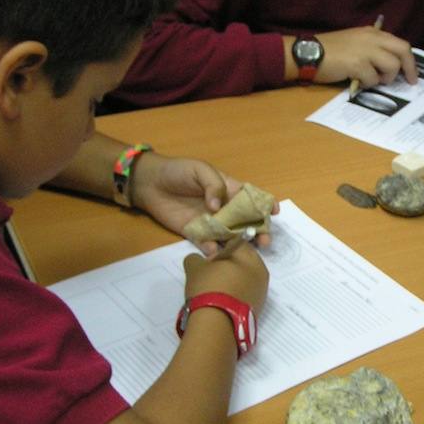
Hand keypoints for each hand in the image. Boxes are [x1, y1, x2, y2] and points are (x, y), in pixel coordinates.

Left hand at [132, 154, 276, 253]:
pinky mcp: (196, 234)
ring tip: (246, 251)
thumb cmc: (178, 171)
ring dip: (240, 244)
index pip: (252, 198)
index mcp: (229, 190)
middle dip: (258, 230)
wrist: (150, 183)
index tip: (273, 212)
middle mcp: (224, 209)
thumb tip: (218, 207)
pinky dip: (214, 251)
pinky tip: (216, 253)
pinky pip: (208, 245)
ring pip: (231, 236)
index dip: (265, 204)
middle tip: (264, 240)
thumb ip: (213, 185)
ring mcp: (211, 223)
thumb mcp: (200, 170)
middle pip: (247, 222)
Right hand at [182, 242, 268, 314]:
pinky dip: (235, 295)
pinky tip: (222, 301)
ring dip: (233, 281)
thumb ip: (196, 258)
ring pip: (246, 280)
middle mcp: (261, 272)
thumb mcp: (195, 267)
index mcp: (250, 257)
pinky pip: (246, 295)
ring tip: (215, 290)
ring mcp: (262, 292)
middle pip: (244, 262)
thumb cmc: (208, 288)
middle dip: (229, 265)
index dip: (220, 248)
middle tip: (211, 274)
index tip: (208, 259)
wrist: (217, 324)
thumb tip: (199, 260)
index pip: (236, 244)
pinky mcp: (258, 309)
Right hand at [289, 26, 416, 86]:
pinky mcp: (357, 64)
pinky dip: (367, 84)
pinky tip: (357, 82)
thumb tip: (389, 66)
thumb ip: (372, 49)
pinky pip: (373, 79)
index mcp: (373, 33)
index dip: (409, 60)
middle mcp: (372, 38)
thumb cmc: (329, 50)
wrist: (307, 53)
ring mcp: (365, 50)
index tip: (411, 73)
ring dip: (385, 78)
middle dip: (409, 68)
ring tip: (372, 80)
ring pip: (392, 67)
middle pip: (403, 51)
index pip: (400, 43)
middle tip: (409, 82)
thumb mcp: (355, 42)